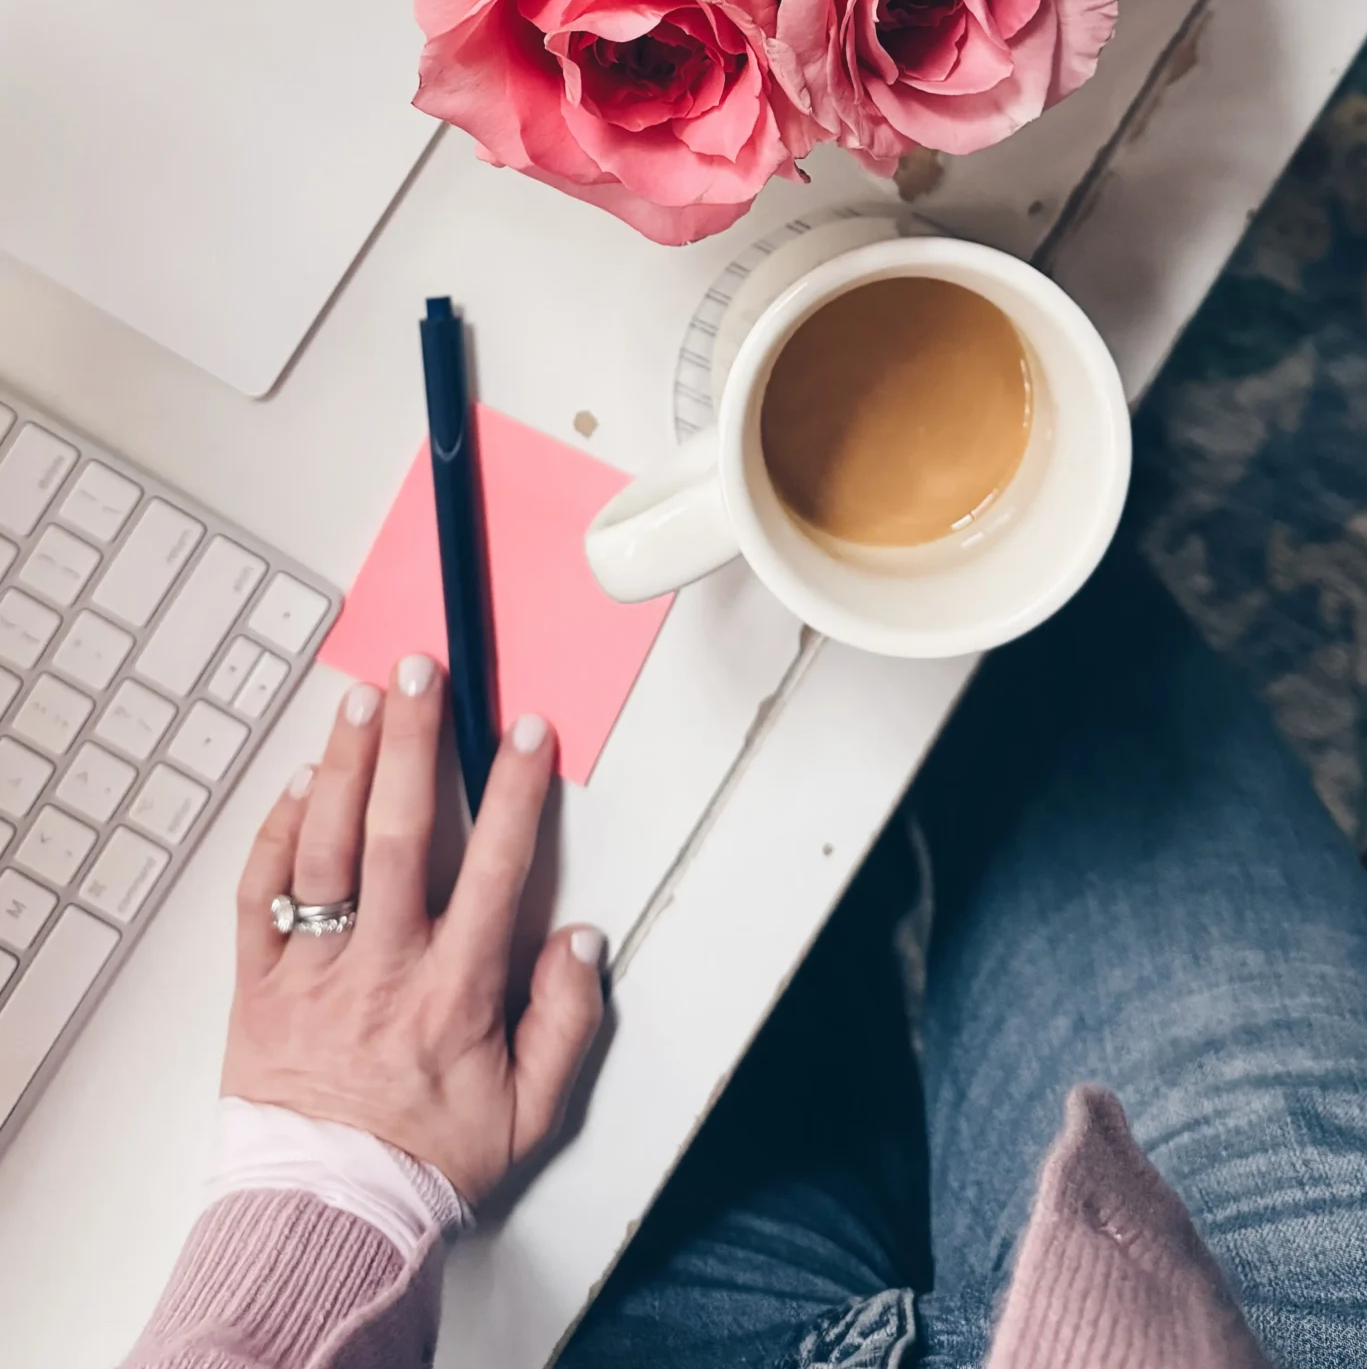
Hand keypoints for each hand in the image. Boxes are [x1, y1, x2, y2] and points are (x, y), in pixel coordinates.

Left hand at [222, 657, 604, 1205]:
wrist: (325, 1219)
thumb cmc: (422, 1163)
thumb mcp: (526, 1115)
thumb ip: (566, 1024)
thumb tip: (583, 943)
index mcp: (453, 993)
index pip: (495, 870)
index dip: (515, 793)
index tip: (527, 733)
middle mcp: (383, 968)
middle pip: (400, 834)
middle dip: (415, 742)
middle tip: (424, 673)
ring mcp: (314, 970)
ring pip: (328, 848)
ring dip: (347, 764)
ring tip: (362, 698)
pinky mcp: (258, 984)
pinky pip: (262, 894)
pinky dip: (278, 833)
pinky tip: (301, 784)